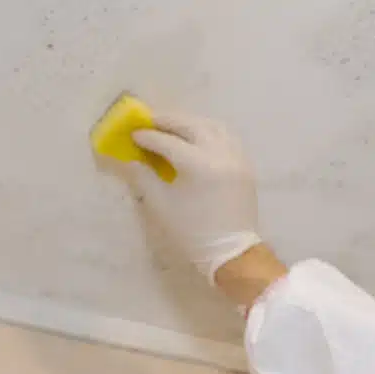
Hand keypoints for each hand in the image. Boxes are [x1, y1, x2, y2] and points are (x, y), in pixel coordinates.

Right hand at [130, 113, 262, 283]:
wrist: (232, 252)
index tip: (133, 133)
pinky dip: (210, 131)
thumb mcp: (161, 205)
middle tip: (150, 120)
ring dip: (191, 122)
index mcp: (198, 165)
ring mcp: (237, 157)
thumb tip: (130, 158)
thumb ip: (143, 177)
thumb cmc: (193, 232)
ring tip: (173, 126)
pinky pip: (227, 137)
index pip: (168, 142)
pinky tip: (198, 137)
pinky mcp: (245, 165)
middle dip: (169, 121)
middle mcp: (220, 154)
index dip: (148, 137)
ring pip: (213, 126)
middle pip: (192, 125)